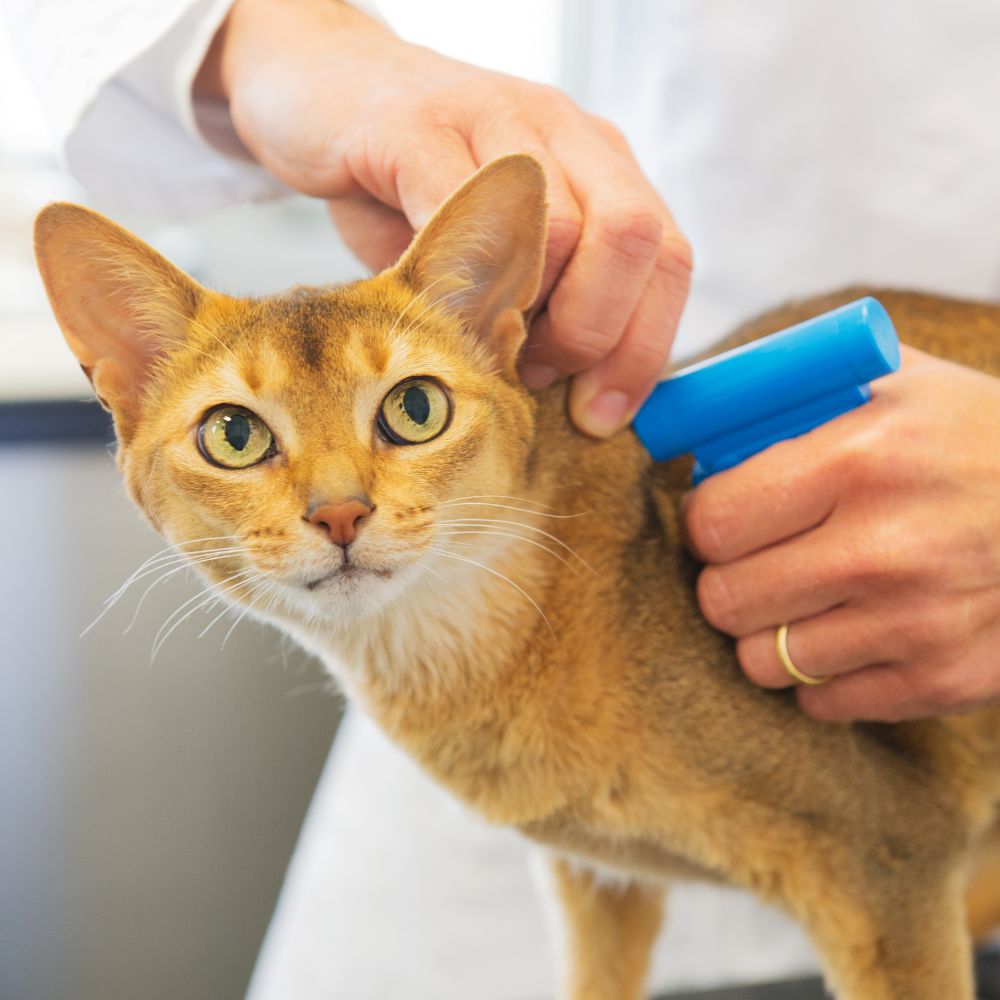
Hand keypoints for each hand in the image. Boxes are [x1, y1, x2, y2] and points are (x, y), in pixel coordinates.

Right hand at [195, 0, 690, 436]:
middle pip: (634, 239)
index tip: (598, 414)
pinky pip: (465, 211)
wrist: (320, 86)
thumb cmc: (412, 185)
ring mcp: (496, 119)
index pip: (667, 259)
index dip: (643, 351)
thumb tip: (575, 400)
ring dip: (527, 316)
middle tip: (538, 373)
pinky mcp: (418, 126)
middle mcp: (564, 131)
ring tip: (482, 341)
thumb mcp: (495, 250)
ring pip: (561, 230)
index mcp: (599, 164)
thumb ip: (542, 308)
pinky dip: (459, 281)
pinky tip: (435, 306)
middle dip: (594, 334)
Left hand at [682, 346, 999, 721]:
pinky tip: (850, 633)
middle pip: (724, 600)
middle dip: (726, 579)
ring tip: (803, 598)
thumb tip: (699, 420)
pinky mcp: (945, 679)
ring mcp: (918, 623)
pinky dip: (821, 675)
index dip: (703, 522)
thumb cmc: (984, 437)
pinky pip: (822, 703)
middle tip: (754, 562)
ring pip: (762, 661)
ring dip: (768, 632)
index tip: (719, 520)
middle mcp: (884, 548)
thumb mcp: (898, 381)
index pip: (713, 522)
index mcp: (861, 459)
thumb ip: (795, 394)